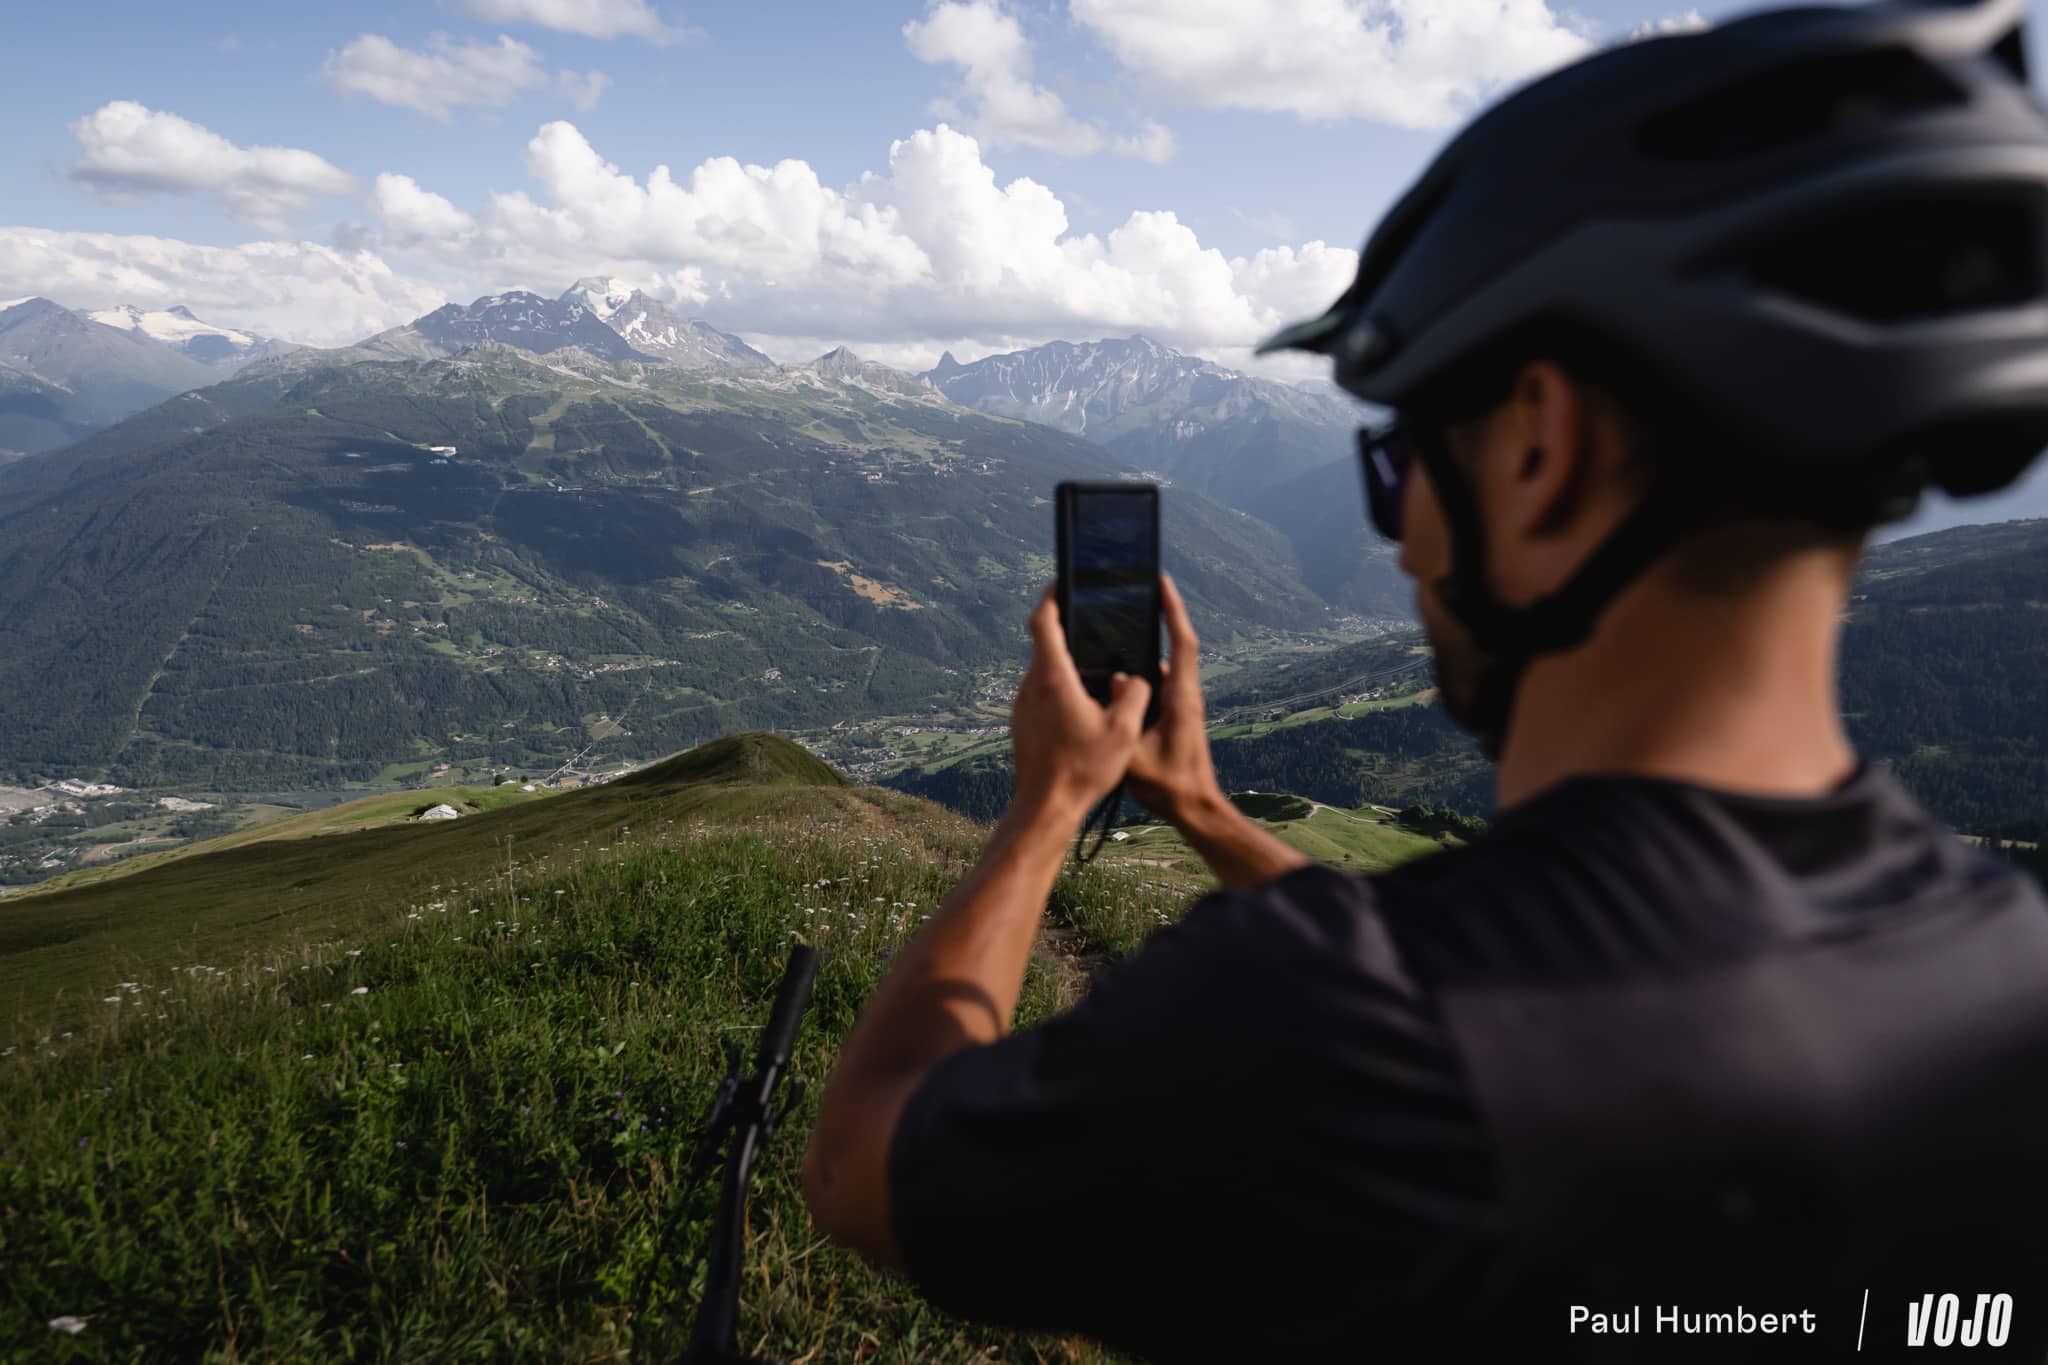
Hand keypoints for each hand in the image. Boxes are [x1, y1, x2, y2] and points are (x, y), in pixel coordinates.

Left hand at [1008, 586, 1152, 824]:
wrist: (1045, 807)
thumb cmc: (1083, 769)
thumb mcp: (1124, 731)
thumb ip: (1135, 693)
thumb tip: (1134, 677)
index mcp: (1053, 678)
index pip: (1043, 621)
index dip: (1052, 595)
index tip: (1063, 580)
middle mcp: (1031, 686)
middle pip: (1045, 644)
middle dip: (1069, 631)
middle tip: (1094, 622)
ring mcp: (1023, 705)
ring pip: (1045, 672)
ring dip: (1067, 665)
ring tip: (1098, 670)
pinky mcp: (1022, 722)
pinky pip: (1042, 694)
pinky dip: (1061, 689)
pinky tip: (1085, 707)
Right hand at [1126, 574, 1225, 825]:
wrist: (1195, 809)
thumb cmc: (1170, 786)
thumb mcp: (1136, 754)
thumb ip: (1124, 715)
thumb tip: (1116, 678)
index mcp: (1181, 697)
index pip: (1183, 641)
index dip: (1173, 609)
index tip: (1161, 581)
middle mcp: (1184, 695)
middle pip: (1171, 646)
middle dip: (1153, 620)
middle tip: (1125, 598)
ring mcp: (1180, 705)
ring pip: (1159, 668)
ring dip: (1139, 653)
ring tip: (1108, 637)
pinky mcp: (1173, 716)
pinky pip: (1154, 686)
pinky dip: (1136, 678)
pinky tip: (1110, 679)